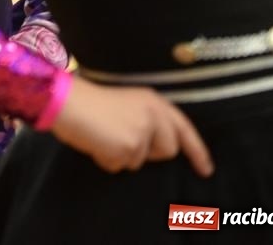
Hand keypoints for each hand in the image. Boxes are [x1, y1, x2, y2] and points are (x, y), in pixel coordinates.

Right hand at [49, 77, 212, 175]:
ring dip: (120, 155)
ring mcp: (142, 132)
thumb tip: (161, 148)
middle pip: (167, 151)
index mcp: (154, 102)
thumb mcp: (127, 103)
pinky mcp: (129, 147)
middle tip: (120, 137)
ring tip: (102, 135)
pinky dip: (105, 159)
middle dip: (147, 152)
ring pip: (139, 161)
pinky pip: (119, 166)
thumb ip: (148, 121)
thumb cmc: (89, 101)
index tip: (206, 169)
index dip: (197, 151)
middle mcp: (154, 116)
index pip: (184, 129)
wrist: (66, 101)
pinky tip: (95, 142)